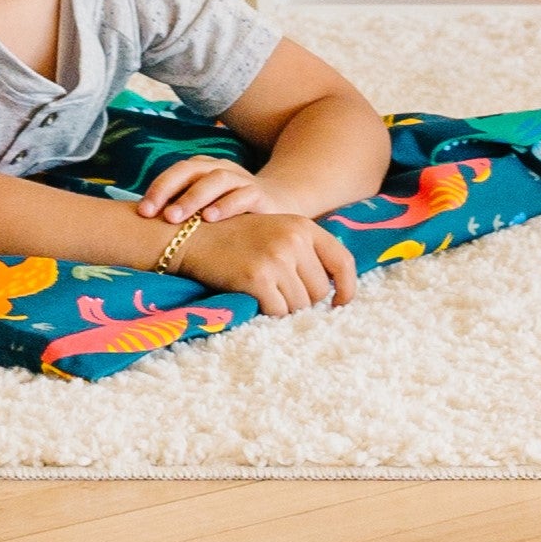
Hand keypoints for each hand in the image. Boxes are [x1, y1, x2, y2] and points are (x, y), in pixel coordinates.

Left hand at [138, 149, 266, 225]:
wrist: (278, 205)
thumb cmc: (229, 211)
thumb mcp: (204, 208)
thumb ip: (180, 211)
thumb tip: (140, 227)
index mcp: (204, 170)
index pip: (177, 171)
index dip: (158, 188)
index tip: (142, 212)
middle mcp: (221, 170)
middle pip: (193, 170)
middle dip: (170, 190)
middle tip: (153, 213)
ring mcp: (242, 180)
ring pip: (217, 179)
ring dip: (195, 197)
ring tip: (177, 217)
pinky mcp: (260, 195)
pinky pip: (243, 195)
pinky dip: (226, 205)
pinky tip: (211, 218)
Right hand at [188, 208, 358, 317]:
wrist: (193, 236)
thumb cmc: (236, 238)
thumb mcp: (276, 231)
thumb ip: (304, 251)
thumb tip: (330, 289)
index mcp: (303, 227)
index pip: (342, 261)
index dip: (347, 288)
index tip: (340, 304)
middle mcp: (294, 240)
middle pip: (319, 291)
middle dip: (304, 301)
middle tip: (280, 296)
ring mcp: (276, 259)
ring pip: (299, 305)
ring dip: (285, 309)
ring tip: (265, 295)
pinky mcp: (257, 278)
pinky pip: (277, 312)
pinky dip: (268, 314)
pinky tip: (255, 302)